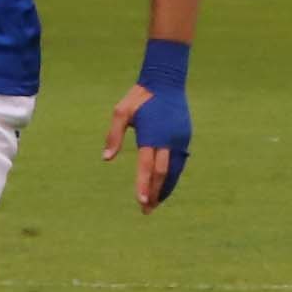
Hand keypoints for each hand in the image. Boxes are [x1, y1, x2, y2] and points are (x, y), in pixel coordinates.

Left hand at [102, 82, 191, 213]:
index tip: (141, 202)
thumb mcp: (121, 112)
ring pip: (174, 170)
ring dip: (166, 187)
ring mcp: (179, 139)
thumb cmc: (139, 97)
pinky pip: (180, 161)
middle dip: (155, 193)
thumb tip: (106, 159)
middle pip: (162, 173)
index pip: (147, 166)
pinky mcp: (184, 136)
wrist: (166, 81)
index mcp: (151, 135)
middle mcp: (168, 140)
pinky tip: (168, 185)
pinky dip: (174, 175)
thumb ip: (113, 136)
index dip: (144, 185)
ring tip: (157, 203)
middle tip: (147, 210)